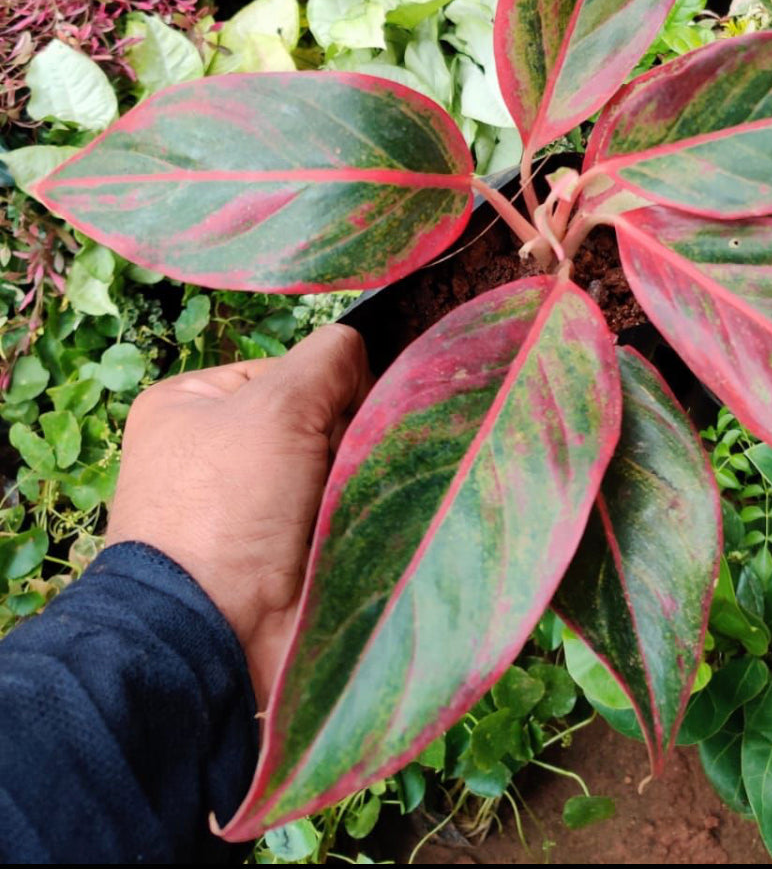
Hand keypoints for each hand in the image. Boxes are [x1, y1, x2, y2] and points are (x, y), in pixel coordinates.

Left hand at [106, 324, 370, 708]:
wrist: (213, 638)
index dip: (328, 388)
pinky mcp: (275, 560)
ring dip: (352, 485)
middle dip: (343, 441)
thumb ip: (328, 359)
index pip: (290, 370)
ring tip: (353, 508)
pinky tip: (359, 533)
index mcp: (190, 405)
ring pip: (332, 472)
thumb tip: (360, 354)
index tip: (338, 422)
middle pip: (317, 421)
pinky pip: (335, 519)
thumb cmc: (227, 508)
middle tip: (340, 473)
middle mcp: (212, 453)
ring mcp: (244, 510)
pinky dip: (354, 522)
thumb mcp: (276, 405)